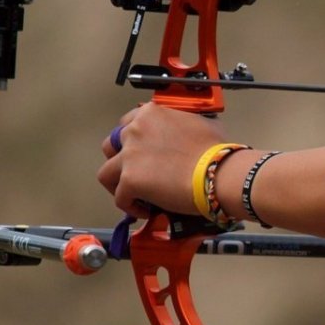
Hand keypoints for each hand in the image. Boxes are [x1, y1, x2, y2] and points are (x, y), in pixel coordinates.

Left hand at [98, 104, 228, 217]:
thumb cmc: (215, 150)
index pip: (126, 124)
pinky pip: (120, 198)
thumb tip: (186, 135)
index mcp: (150, 114)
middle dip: (119, 161)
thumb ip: (182, 124)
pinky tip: (145, 210)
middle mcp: (134, 131)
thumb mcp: (200, 123)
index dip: (132, 141)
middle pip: (110, 147)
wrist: (218, 172)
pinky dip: (131, 206)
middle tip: (134, 173)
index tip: (140, 152)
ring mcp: (129, 156)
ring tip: (133, 195)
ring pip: (106, 174)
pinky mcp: (130, 180)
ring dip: (117, 185)